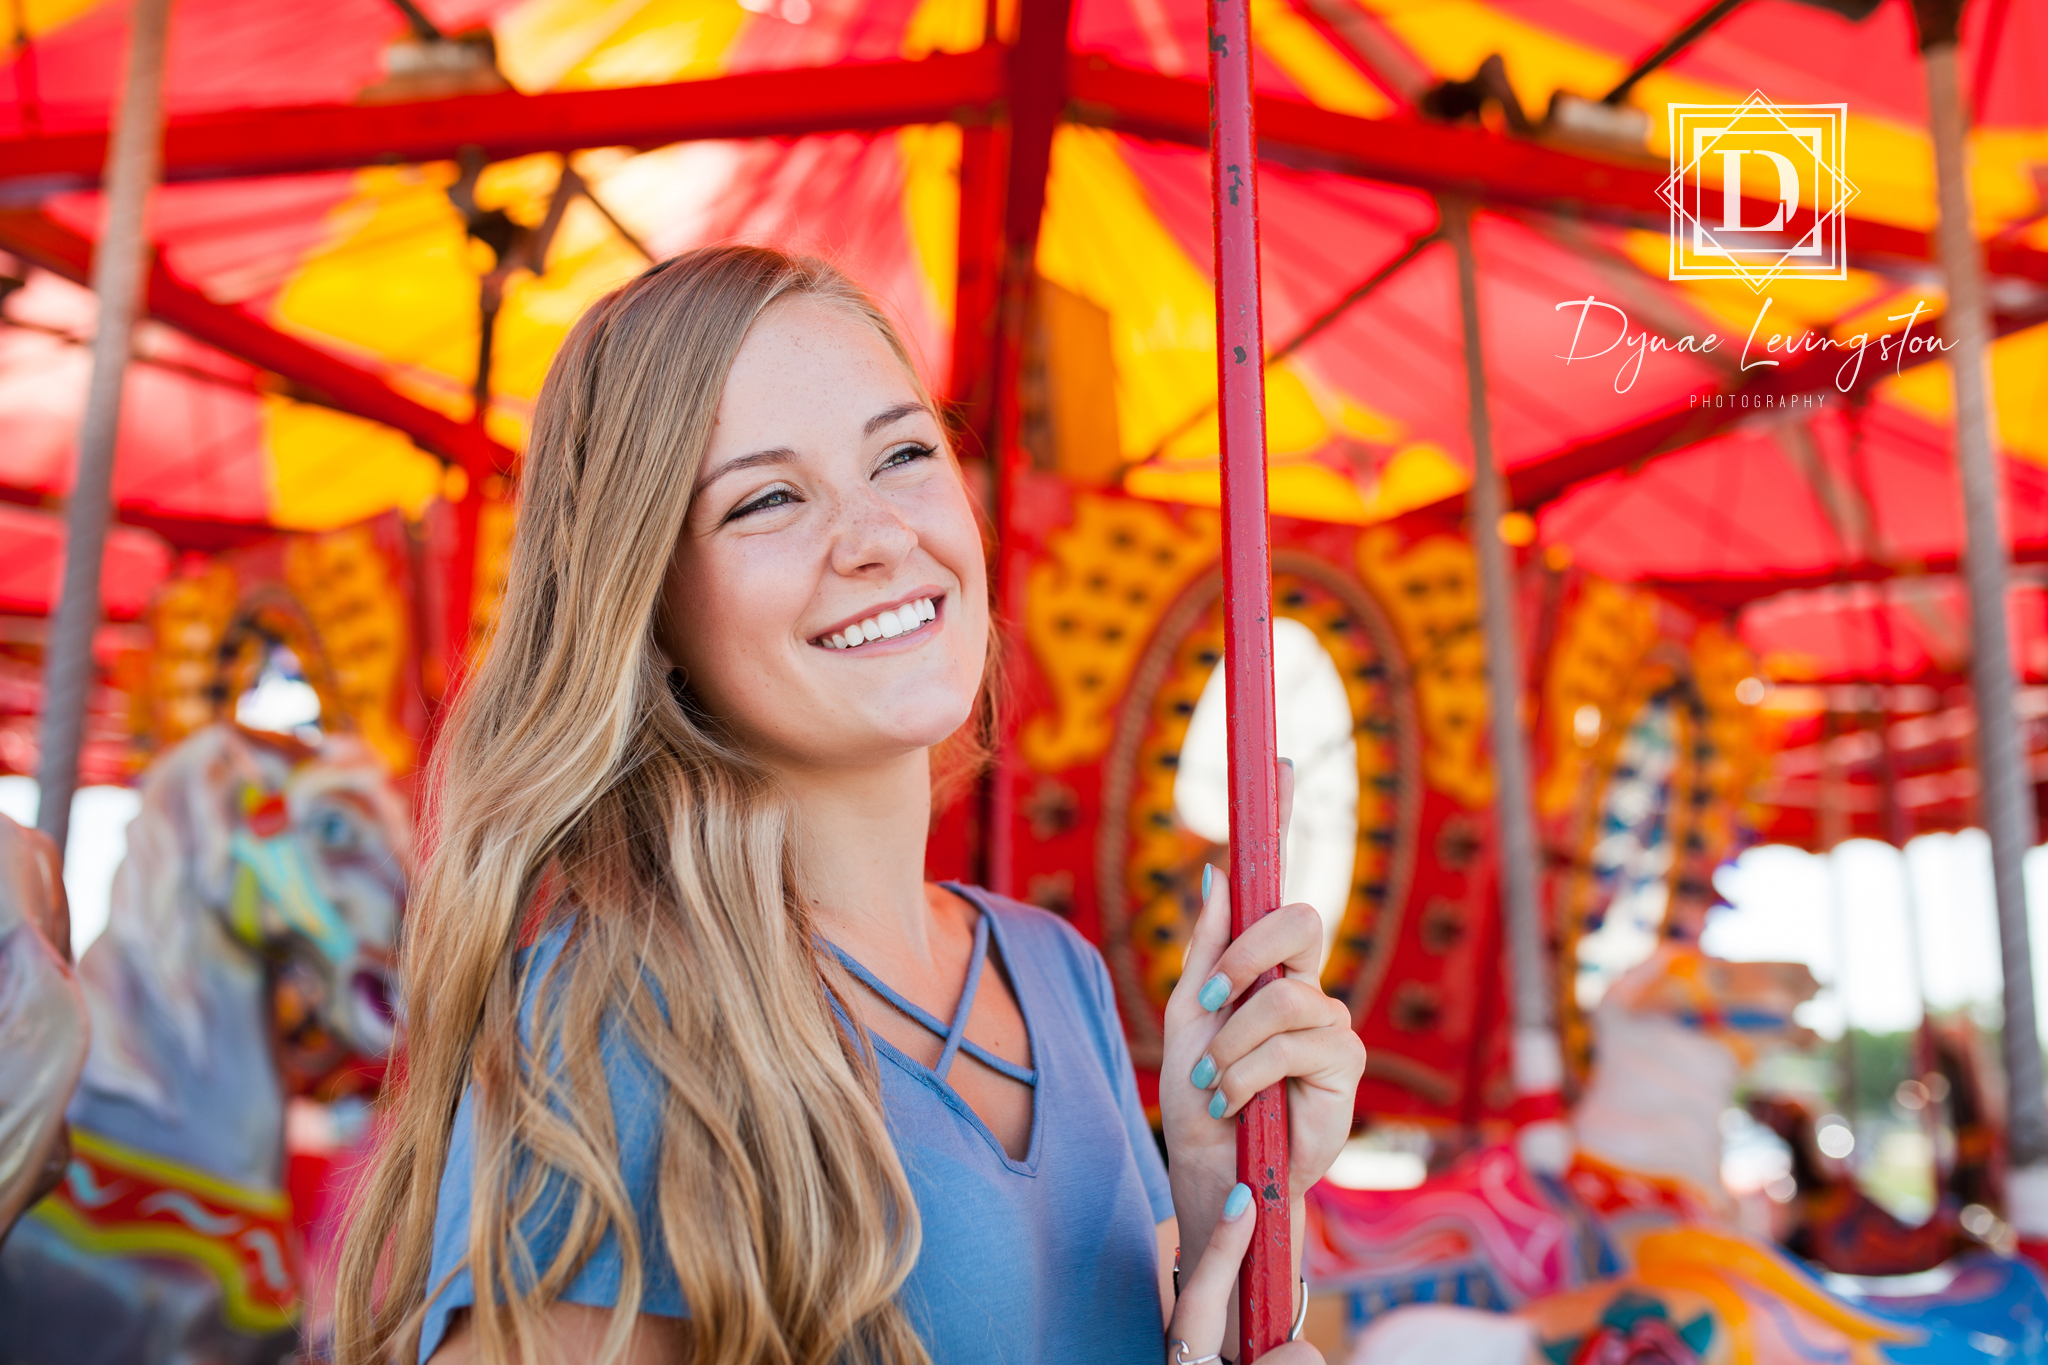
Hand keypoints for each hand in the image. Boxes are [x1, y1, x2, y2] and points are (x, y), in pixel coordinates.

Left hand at [1159, 760, 1365, 1343]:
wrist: (1213, 1171)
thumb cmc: (1199, 1094)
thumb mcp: (1186, 1013)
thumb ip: (1208, 945)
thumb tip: (1216, 865)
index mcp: (1262, 960)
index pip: (1276, 879)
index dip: (1283, 813)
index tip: (1279, 753)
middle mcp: (1305, 980)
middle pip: (1298, 920)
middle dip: (1242, 958)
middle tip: (1205, 1004)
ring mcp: (1330, 1022)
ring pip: (1285, 997)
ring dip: (1233, 1043)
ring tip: (1215, 1083)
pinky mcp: (1346, 1067)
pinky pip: (1298, 1043)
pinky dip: (1251, 1073)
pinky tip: (1239, 1103)